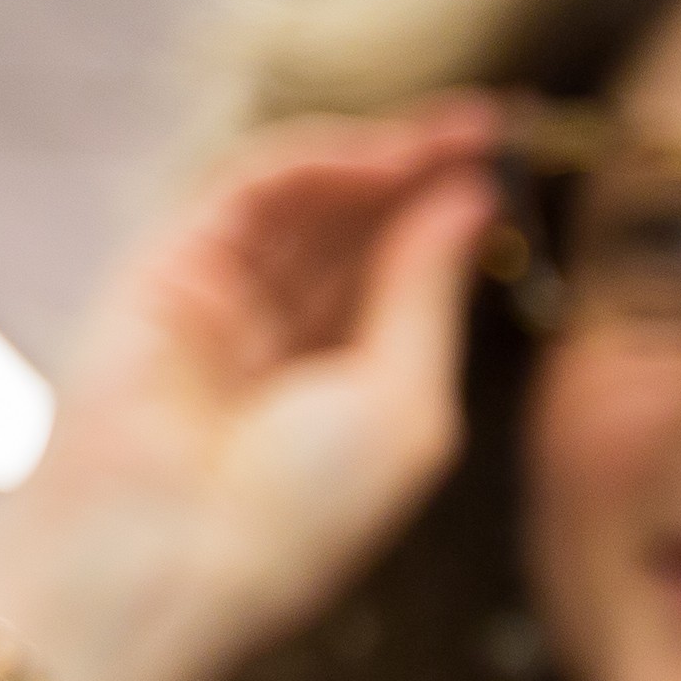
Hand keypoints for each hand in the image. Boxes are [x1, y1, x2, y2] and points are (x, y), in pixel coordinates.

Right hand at [0, 101, 505, 680]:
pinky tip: (378, 153)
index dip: (453, 218)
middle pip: (356, 230)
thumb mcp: (404, 405)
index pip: (398, 277)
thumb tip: (467, 199)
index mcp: (336, 387)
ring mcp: (218, 298)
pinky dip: (310, 162)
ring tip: (454, 131)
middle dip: (424, 175)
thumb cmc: (295, 514)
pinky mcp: (164, 269)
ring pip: (305, 203)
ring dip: (378, 158)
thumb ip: (428, 293)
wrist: (167, 556)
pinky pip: (241, 193)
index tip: (516, 166)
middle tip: (494, 124)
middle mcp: (277, 337)